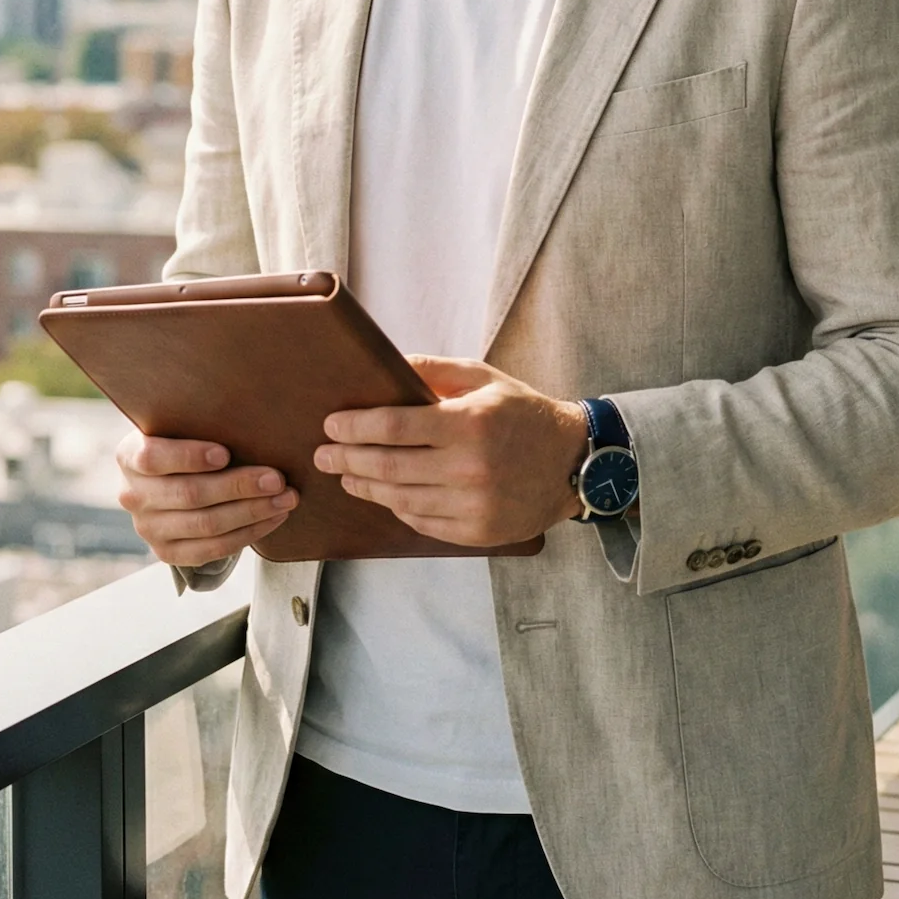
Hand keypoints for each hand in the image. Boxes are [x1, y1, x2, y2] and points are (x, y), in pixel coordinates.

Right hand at [115, 431, 298, 566]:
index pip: (153, 458)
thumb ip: (201, 421)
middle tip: (277, 478)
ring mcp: (148, 528)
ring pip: (205, 525)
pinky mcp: (167, 553)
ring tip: (286, 498)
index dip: (189, 457)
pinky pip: (212, 550)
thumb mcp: (182, 426)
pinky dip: (248, 534)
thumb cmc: (186, 441)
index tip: (226, 453)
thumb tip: (251, 415)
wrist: (171, 479)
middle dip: (238, 486)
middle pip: (189, 495)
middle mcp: (133, 495)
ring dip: (252, 512)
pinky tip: (274, 518)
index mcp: (130, 456)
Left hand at [314, 356, 587, 548]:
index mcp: (469, 424)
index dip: (354, 427)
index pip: (393, 427)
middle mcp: (469, 468)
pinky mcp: (477, 532)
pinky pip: (422, 522)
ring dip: (365, 486)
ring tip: (346, 475)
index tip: (331, 424)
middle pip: (388, 467)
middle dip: (347, 459)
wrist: (574, 462)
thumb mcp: (484, 378)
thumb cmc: (524, 414)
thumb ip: (435, 371)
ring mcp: (473, 506)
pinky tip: (384, 494)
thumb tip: (387, 366)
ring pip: (400, 499)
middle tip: (324, 454)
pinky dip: (397, 508)